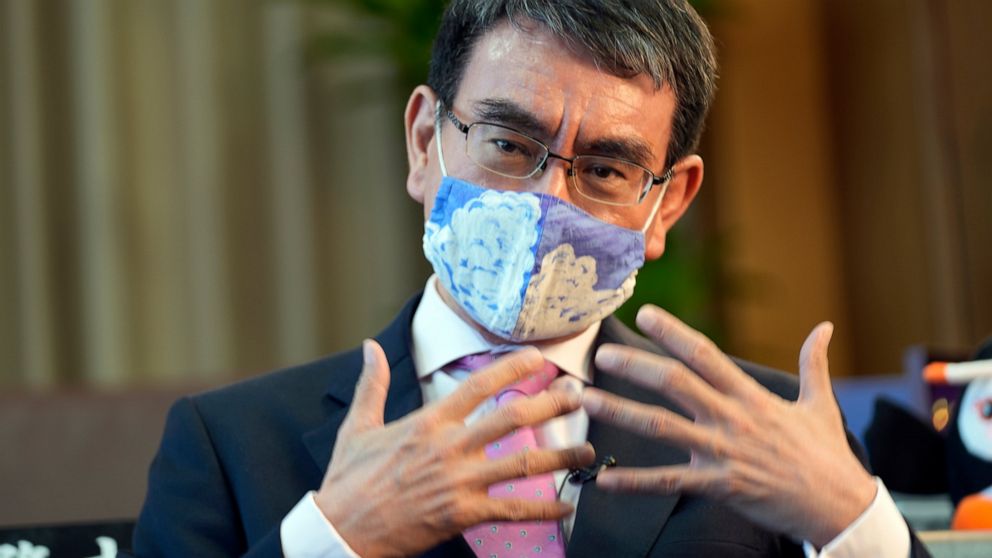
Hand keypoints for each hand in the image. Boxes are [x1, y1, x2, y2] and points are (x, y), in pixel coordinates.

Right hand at [315, 340, 594, 557]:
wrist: (340, 530)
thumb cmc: (348, 479)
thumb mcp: (356, 426)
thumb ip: (371, 384)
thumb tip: (370, 347)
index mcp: (427, 423)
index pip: (478, 386)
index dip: (511, 368)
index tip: (538, 358)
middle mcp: (449, 448)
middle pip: (512, 418)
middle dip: (550, 404)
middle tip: (578, 396)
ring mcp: (459, 482)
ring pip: (522, 464)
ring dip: (560, 456)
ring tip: (588, 451)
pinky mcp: (463, 515)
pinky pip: (513, 511)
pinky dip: (543, 510)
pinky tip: (567, 507)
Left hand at [581, 305, 875, 547]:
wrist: (841, 508)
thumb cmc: (827, 456)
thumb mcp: (820, 403)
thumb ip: (814, 362)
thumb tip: (825, 326)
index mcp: (750, 396)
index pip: (705, 354)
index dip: (673, 332)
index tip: (645, 313)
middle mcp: (731, 418)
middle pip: (674, 382)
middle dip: (635, 365)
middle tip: (602, 354)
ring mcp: (722, 452)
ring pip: (661, 427)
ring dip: (620, 412)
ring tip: (586, 400)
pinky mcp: (718, 486)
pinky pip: (669, 482)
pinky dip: (635, 482)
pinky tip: (605, 480)